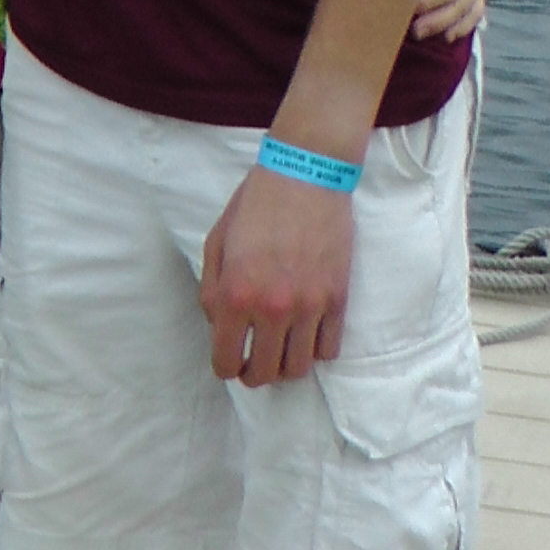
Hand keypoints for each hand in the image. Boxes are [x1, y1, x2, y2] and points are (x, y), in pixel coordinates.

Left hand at [197, 161, 354, 385]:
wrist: (306, 176)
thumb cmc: (256, 204)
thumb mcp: (217, 241)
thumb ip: (211, 289)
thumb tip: (218, 325)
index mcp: (235, 293)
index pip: (226, 360)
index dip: (224, 367)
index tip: (228, 360)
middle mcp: (272, 307)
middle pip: (264, 373)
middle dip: (253, 373)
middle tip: (252, 361)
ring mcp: (309, 307)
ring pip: (298, 368)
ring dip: (285, 366)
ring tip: (279, 349)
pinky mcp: (338, 300)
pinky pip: (329, 349)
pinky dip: (315, 349)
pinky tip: (305, 333)